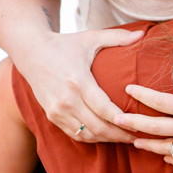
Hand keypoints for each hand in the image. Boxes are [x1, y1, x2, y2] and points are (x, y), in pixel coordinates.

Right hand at [16, 28, 144, 141]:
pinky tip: (105, 136)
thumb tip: (142, 33)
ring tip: (124, 138)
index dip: (122, 120)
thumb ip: (117, 36)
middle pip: (97, 126)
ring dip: (106, 139)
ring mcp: (57, 110)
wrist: (31, 52)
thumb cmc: (65, 44)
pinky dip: (91, 138)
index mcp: (78, 81)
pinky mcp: (52, 115)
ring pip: (86, 134)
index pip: (104, 108)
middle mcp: (66, 99)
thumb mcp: (90, 37)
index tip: (138, 123)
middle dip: (118, 134)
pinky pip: (75, 134)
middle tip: (135, 136)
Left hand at [115, 44, 172, 167]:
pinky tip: (164, 156)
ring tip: (134, 141)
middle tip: (115, 120)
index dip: (140, 95)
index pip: (158, 102)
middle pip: (153, 129)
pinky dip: (171, 160)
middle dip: (132, 124)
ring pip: (165, 150)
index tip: (127, 89)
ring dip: (148, 145)